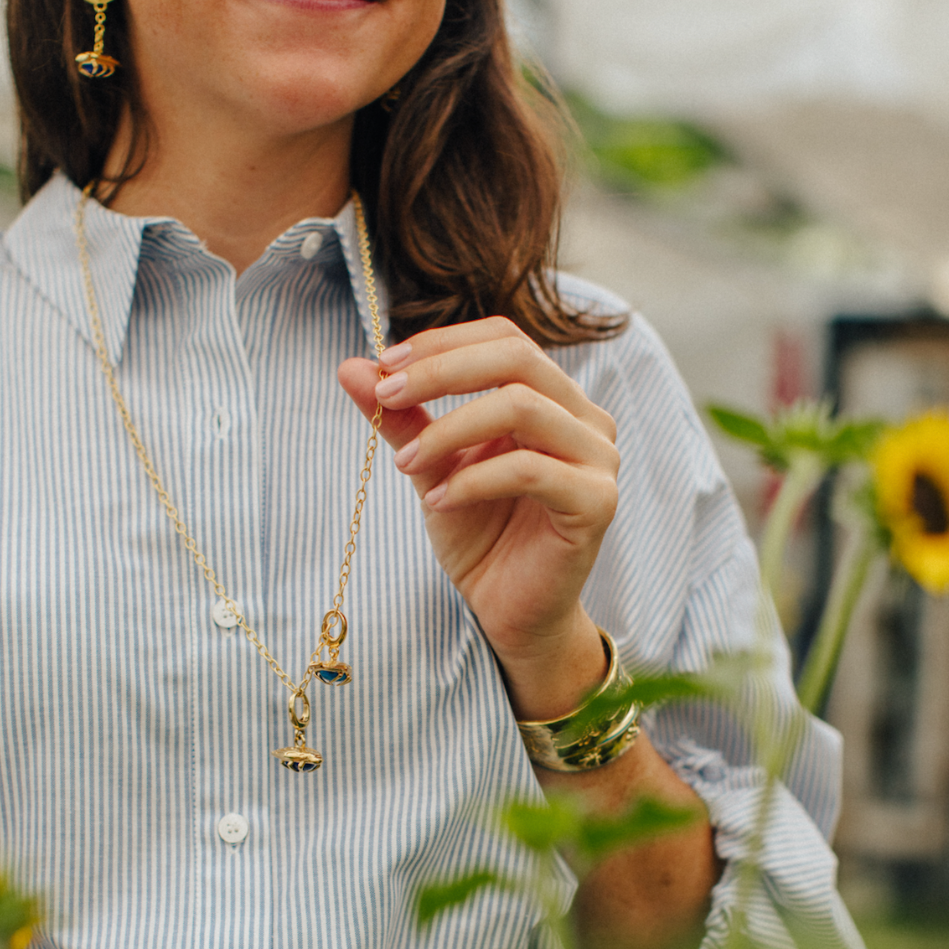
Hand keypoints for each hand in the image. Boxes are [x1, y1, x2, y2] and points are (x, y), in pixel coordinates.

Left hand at [338, 317, 619, 718]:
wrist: (510, 610)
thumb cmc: (479, 533)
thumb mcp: (431, 465)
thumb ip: (403, 417)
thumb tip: (351, 366)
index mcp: (553, 398)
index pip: (505, 338)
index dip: (444, 342)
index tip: (385, 363)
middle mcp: (585, 419)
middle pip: (517, 358)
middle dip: (442, 370)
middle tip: (386, 394)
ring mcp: (597, 459)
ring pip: (521, 407)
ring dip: (449, 428)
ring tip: (406, 462)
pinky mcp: (596, 502)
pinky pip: (529, 470)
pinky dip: (472, 480)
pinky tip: (437, 501)